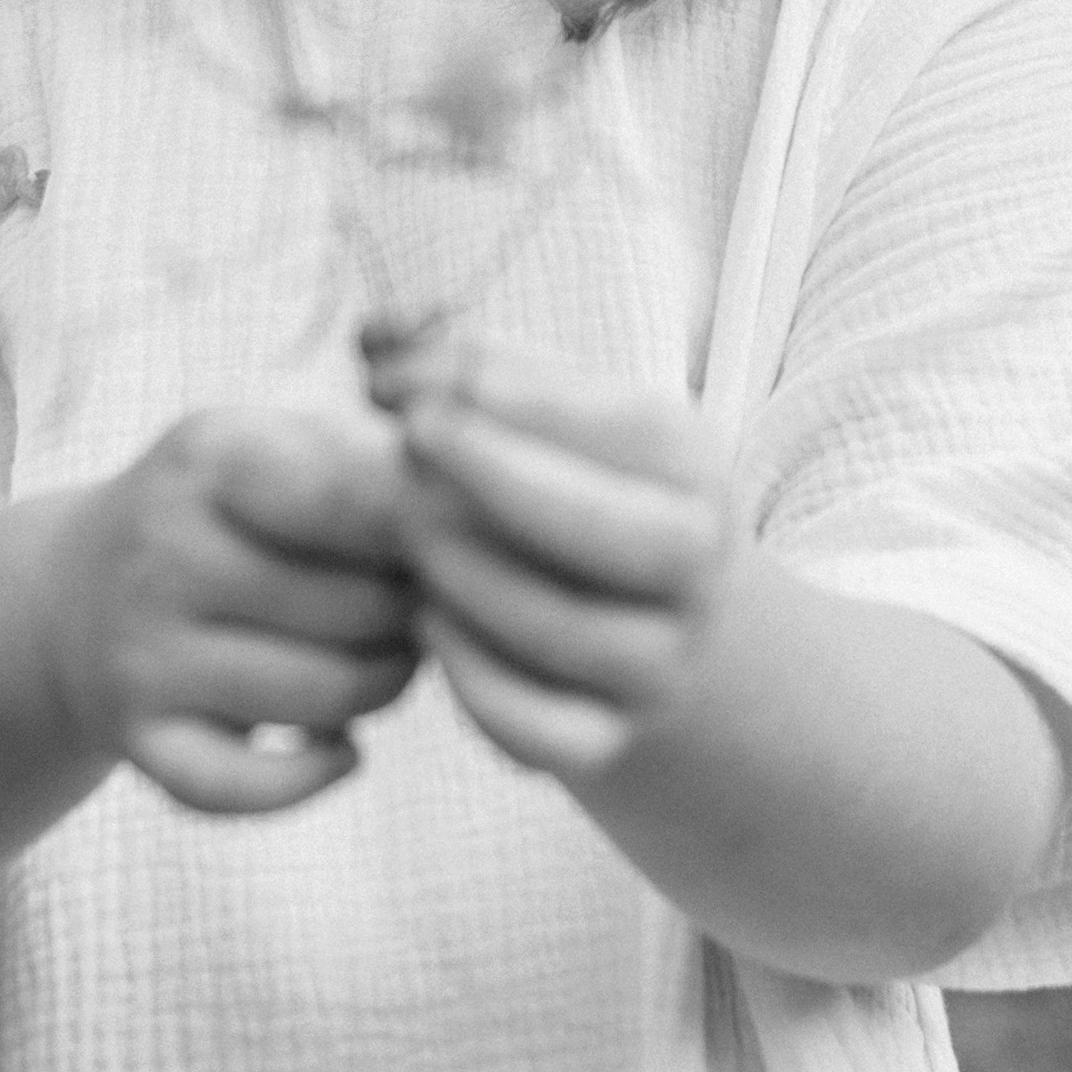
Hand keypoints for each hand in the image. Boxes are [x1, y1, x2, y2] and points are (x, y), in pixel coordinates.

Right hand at [39, 401, 421, 813]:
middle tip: (419, 605)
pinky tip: (340, 750)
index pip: (352, 498)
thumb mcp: (280, 444)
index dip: (425, 530)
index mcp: (212, 457)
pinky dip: (310, 780)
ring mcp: (141, 651)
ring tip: (388, 659)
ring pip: (323, 699)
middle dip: (416, 616)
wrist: (75, 588)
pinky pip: (243, 787)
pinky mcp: (137, 737)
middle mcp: (164, 552)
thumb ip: (375, 463)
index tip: (452, 537)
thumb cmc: (229, 509)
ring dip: (384, 688)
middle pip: (358, 611)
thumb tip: (475, 518)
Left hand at [367, 330, 738, 782]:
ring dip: (464, 571)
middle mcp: (693, 565)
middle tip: (403, 443)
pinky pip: (535, 726)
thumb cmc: (581, 488)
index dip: (492, 393)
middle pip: (601, 528)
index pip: (608, 423)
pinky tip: (429, 620)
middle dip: (488, 477)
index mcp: (689, 465)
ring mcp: (657, 662)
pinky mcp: (608, 740)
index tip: (390, 373)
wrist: (666, 625)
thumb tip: (378, 332)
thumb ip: (470, 367)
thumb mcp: (556, 417)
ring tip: (409, 528)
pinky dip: (469, 676)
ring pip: (556, 629)